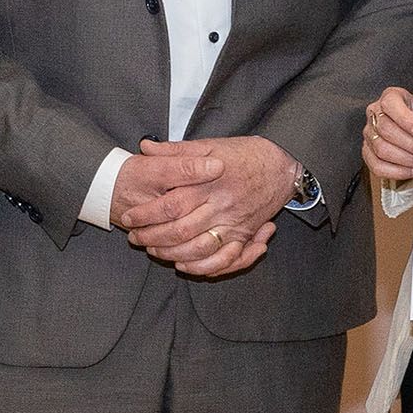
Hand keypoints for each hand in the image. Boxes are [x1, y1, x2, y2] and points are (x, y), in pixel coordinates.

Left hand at [119, 135, 301, 270]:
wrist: (283, 167)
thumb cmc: (245, 154)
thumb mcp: (210, 145)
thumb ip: (176, 151)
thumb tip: (145, 146)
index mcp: (209, 182)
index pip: (171, 204)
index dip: (146, 214)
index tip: (129, 217)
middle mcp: (221, 205)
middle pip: (180, 231)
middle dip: (152, 237)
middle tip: (134, 237)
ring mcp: (234, 223)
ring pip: (197, 249)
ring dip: (171, 254)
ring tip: (153, 250)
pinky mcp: (244, 235)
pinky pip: (222, 260)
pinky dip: (201, 267)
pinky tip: (183, 264)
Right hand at [363, 87, 412, 187]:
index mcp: (389, 97)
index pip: (390, 104)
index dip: (406, 119)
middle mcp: (375, 113)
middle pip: (386, 130)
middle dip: (409, 143)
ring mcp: (369, 133)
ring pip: (381, 149)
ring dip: (404, 158)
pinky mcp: (368, 151)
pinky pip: (377, 165)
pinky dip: (396, 171)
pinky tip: (409, 168)